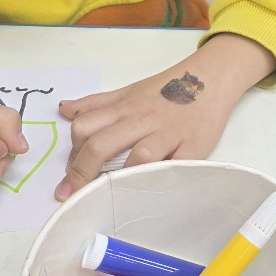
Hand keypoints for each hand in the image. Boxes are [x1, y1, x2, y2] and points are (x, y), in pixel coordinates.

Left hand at [55, 33, 275, 200]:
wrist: (211, 79)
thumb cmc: (167, 89)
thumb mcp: (129, 91)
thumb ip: (97, 103)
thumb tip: (64, 110)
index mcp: (124, 108)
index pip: (85, 127)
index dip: (71, 153)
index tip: (68, 174)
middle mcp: (142, 120)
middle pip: (102, 145)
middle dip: (81, 173)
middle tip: (70, 195)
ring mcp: (169, 134)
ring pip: (138, 157)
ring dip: (120, 179)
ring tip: (109, 196)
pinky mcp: (194, 147)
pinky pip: (175, 167)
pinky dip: (161, 181)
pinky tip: (148, 193)